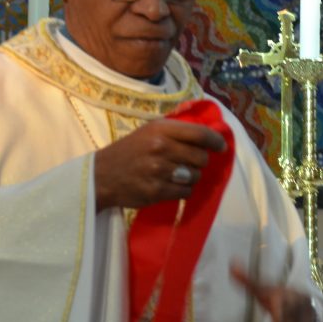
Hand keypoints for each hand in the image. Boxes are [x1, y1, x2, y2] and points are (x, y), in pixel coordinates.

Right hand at [93, 118, 225, 210]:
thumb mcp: (149, 131)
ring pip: (195, 176)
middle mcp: (161, 148)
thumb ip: (175, 131)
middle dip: (200, 161)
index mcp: (161, 130)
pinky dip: (183, 190)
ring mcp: (159, 171)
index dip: (215, 141)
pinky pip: (185, 192)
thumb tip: (207, 134)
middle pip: (201, 157)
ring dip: (192, 177)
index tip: (221, 146)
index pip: (200, 133)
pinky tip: (172, 185)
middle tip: (191, 162)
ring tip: (178, 174)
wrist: (101, 175)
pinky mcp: (157, 191)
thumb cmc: (129, 150)